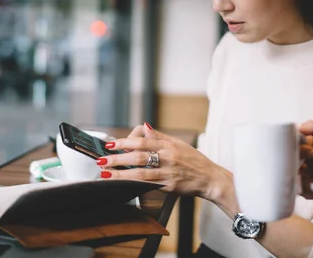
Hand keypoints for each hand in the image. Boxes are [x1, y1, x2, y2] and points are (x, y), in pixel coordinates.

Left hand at [97, 123, 231, 202]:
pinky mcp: (170, 186)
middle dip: (118, 158)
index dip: (125, 141)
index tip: (111, 144)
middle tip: (102, 159)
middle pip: (139, 156)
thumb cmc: (194, 160)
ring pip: (141, 173)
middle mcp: (168, 157)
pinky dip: (134, 184)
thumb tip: (144, 126)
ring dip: (121, 173)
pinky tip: (123, 184)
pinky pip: (149, 185)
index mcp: (168, 145)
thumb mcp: (178, 143)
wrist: (210, 178)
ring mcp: (168, 173)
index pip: (143, 140)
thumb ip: (159, 136)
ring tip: (106, 173)